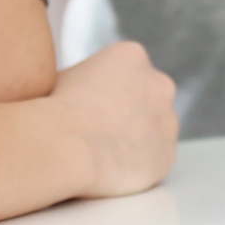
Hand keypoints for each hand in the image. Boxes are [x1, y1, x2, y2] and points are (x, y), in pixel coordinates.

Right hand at [49, 42, 178, 197]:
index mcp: (132, 56)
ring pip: (154, 130)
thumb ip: (85, 79)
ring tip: (103, 152)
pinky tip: (112, 168)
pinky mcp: (167, 154)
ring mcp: (168, 120)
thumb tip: (78, 90)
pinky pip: (154, 160)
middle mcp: (159, 83)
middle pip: (148, 97)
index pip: (127, 72)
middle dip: (130, 112)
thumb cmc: (57, 109)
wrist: (67, 145)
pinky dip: (137, 165)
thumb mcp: (65, 75)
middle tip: (100, 130)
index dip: (106, 91)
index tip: (90, 106)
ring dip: (136, 139)